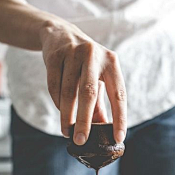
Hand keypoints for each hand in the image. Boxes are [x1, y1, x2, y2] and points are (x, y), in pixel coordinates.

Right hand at [40, 20, 126, 144]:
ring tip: (67, 132)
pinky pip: (54, 86)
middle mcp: (94, 55)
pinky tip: (60, 111)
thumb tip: (102, 131)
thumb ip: (99, 104)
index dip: (120, 117)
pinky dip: (57, 103)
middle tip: (81, 141)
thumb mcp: (97, 78)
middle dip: (84, 120)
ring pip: (68, 92)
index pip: (118, 94)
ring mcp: (73, 53)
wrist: (60, 34)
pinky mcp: (55, 55)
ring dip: (66, 116)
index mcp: (111, 63)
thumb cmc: (84, 64)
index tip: (118, 138)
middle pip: (89, 93)